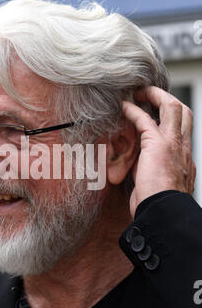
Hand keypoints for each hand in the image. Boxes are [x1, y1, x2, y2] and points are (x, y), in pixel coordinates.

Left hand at [122, 86, 195, 217]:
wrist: (162, 213)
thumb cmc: (159, 205)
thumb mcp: (162, 185)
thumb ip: (157, 171)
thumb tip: (144, 168)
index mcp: (185, 157)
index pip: (184, 128)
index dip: (172, 116)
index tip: (156, 112)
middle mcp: (183, 147)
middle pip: (184, 111)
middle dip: (167, 98)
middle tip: (149, 95)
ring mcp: (173, 144)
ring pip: (172, 107)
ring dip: (153, 96)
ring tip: (138, 93)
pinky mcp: (157, 144)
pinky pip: (145, 119)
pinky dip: (133, 110)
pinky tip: (123, 107)